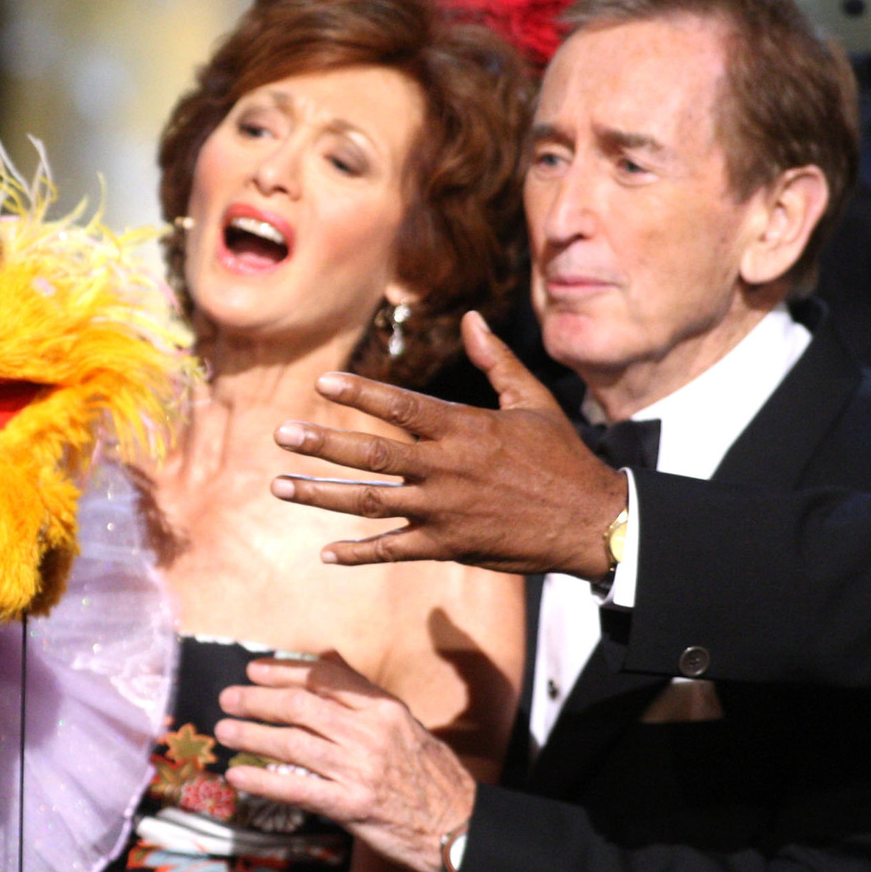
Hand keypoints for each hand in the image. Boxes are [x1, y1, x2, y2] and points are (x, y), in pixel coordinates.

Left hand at [214, 653, 474, 871]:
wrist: (457, 825)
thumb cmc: (428, 773)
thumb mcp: (403, 721)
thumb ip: (363, 691)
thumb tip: (329, 657)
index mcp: (383, 708)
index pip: (324, 678)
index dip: (283, 671)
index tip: (254, 669)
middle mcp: (370, 733)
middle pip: (302, 706)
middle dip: (259, 700)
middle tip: (229, 697)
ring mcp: (360, 769)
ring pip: (294, 744)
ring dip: (252, 735)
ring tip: (225, 730)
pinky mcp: (352, 805)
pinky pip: (297, 789)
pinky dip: (263, 781)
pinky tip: (238, 775)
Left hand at [268, 312, 624, 576]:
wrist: (590, 521)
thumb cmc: (562, 457)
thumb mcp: (532, 401)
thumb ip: (496, 360)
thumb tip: (471, 317)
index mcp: (464, 429)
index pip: (402, 406)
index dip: (361, 394)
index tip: (323, 383)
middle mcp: (446, 469)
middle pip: (373, 455)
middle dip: (322, 445)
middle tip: (282, 435)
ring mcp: (443, 511)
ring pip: (371, 503)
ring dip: (321, 496)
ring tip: (280, 487)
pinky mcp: (448, 545)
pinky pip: (394, 550)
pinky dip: (359, 554)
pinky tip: (326, 553)